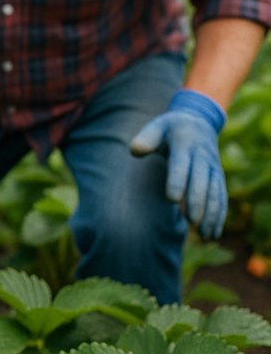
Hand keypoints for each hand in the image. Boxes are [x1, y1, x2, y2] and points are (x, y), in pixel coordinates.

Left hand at [129, 89, 227, 238]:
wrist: (197, 122)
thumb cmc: (170, 128)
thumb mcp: (157, 126)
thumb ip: (146, 138)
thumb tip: (134, 150)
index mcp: (185, 144)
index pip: (181, 165)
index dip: (178, 182)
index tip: (172, 199)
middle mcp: (202, 157)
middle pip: (202, 182)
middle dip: (197, 201)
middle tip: (190, 221)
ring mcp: (213, 167)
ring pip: (215, 192)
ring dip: (211, 213)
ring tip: (203, 234)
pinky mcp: (218, 177)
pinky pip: (221, 197)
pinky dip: (219, 214)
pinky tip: (213, 232)